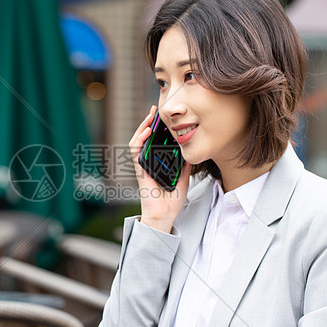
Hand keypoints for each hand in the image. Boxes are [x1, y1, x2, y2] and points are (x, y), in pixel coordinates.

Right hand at [129, 106, 190, 233]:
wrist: (164, 216)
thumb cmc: (171, 202)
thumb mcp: (183, 180)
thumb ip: (185, 167)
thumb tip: (190, 153)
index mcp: (157, 164)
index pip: (155, 142)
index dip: (157, 129)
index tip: (162, 117)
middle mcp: (148, 163)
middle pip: (145, 139)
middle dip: (148, 123)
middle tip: (155, 110)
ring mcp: (143, 166)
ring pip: (138, 142)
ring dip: (142, 127)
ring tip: (150, 116)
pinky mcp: (140, 171)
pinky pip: (136, 152)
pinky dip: (140, 140)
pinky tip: (146, 132)